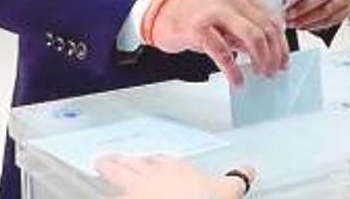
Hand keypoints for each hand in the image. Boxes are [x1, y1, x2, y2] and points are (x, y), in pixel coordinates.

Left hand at [95, 155, 254, 198]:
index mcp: (174, 167)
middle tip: (108, 156)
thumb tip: (249, 170)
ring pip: (116, 174)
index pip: (160, 159)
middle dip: (121, 160)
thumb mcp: (227, 190)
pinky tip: (108, 192)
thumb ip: (237, 178)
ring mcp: (133, 191)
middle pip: (131, 163)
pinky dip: (109, 191)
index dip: (153, 161)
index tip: (150, 161)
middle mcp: (150, 175)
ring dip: (108, 169)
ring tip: (100, 164)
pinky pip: (113, 194)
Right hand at [150, 0, 287, 86]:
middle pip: (265, 29)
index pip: (272, 19)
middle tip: (273, 71)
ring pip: (252, 37)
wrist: (163, 13)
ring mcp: (215, 12)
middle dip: (274, 54)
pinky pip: (223, 53)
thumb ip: (247, 30)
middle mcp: (231, 0)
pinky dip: (233, 70)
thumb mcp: (227, 18)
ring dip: (260, 60)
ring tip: (260, 74)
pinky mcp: (199, 28)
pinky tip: (237, 80)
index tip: (284, 60)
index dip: (282, 43)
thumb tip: (270, 51)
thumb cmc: (196, 17)